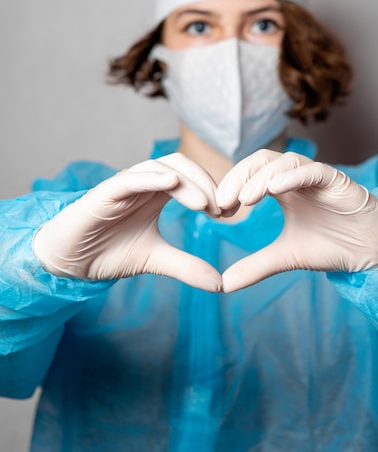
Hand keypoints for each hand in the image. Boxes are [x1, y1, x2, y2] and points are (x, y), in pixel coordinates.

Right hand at [33, 154, 221, 291]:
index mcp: (158, 194)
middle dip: (207, 183)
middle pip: (182, 167)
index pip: (192, 179)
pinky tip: (172, 183)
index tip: (231, 213)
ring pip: (161, 167)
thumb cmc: (110, 252)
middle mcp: (144, 184)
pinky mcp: (105, 192)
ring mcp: (125, 185)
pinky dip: (153, 177)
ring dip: (187, 182)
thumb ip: (186, 266)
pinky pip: (131, 178)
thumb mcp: (155, 259)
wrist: (71, 262)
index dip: (214, 190)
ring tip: (205, 205)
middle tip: (223, 210)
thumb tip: (221, 285)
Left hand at [216, 150, 377, 291]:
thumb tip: (224, 284)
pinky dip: (292, 176)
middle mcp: (297, 178)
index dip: (230, 187)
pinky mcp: (339, 181)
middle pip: (261, 161)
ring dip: (261, 177)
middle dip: (238, 177)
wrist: (374, 252)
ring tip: (245, 200)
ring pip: (284, 161)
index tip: (218, 212)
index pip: (249, 174)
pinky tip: (274, 190)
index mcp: (283, 189)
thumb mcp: (288, 256)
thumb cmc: (334, 246)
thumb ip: (257, 265)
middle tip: (223, 203)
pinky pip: (313, 170)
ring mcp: (318, 177)